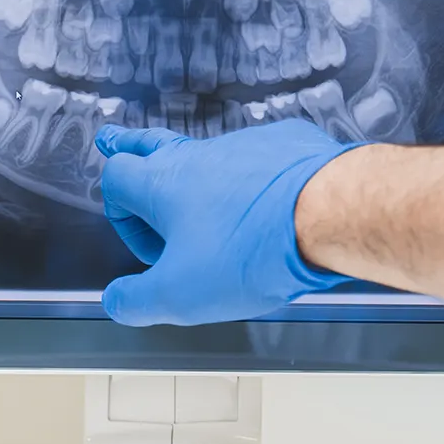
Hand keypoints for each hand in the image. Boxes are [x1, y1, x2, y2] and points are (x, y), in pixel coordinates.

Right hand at [92, 119, 362, 325]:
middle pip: (152, 144)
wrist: (329, 214)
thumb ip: (137, 301)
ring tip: (200, 190)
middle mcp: (200, 157)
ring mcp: (245, 147)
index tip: (149, 251)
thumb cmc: (252, 251)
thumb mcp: (180, 295)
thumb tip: (116, 302)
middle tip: (115, 141)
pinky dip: (254, 178)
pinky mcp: (286, 146)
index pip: (117, 179)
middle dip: (131, 146)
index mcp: (164, 185)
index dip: (120, 214)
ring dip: (199, 175)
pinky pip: (260, 158)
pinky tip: (267, 201)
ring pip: (209, 154)